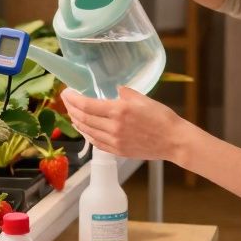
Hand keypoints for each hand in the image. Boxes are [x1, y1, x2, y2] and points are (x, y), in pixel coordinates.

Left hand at [60, 87, 193, 161]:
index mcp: (119, 111)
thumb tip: (113, 89)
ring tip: (72, 113)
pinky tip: (84, 128)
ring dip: (76, 121)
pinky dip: (87, 134)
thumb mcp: (142, 98)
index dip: (73, 99)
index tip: (66, 92)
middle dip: (71, 108)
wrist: (173, 141)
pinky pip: (96, 143)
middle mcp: (113, 127)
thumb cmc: (162, 117)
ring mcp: (115, 142)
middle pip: (83, 118)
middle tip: (66, 100)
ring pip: (87, 131)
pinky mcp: (118, 151)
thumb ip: (124, 92)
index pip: (87, 105)